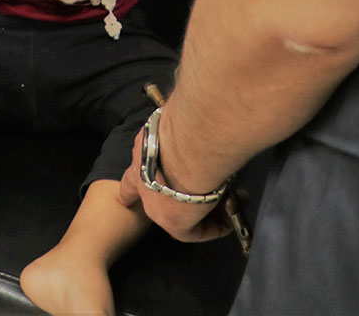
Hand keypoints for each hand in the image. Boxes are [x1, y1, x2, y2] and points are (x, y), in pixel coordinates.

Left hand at [115, 120, 231, 243]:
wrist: (187, 147)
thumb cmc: (183, 129)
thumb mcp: (176, 127)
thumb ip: (182, 133)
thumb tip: (198, 128)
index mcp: (141, 157)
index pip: (131, 179)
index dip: (130, 191)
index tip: (124, 201)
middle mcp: (145, 185)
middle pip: (159, 199)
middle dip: (184, 199)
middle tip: (209, 194)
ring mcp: (156, 206)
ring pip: (181, 214)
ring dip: (207, 210)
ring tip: (234, 201)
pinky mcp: (174, 224)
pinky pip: (195, 230)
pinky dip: (215, 226)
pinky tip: (231, 221)